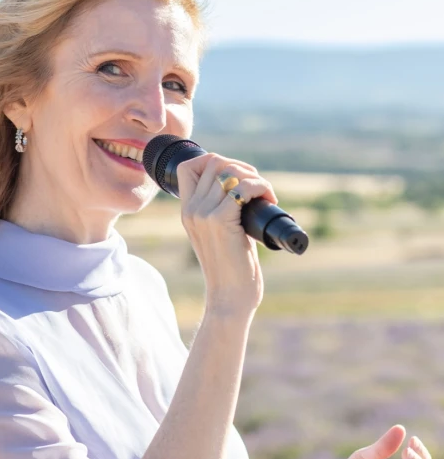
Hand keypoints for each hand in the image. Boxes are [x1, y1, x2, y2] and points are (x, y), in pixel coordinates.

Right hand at [176, 153, 277, 316]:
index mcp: (187, 211)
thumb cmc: (231, 270)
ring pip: (230, 171)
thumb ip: (221, 214)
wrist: (229, 298)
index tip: (237, 177)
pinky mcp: (220, 221)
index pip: (188, 166)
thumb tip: (244, 190)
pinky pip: (243, 188)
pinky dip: (261, 187)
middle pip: (214, 161)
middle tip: (259, 187)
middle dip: (243, 167)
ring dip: (255, 177)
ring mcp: (203, 214)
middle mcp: (191, 209)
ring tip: (266, 195)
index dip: (214, 161)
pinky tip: (270, 201)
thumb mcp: (219, 236)